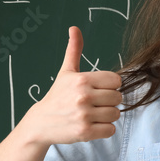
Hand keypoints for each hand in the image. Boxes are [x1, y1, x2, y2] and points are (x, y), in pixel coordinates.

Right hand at [22, 26, 121, 144]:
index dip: (110, 85)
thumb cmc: (57, 96)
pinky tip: (92, 125)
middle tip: (94, 103)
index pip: (116, 80)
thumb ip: (74, 50)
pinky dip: (104, 129)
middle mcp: (83, 96)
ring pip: (116, 114)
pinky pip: (111, 130)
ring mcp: (84, 115)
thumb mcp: (66, 72)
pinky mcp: (85, 132)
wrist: (41, 122)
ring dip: (107, 116)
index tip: (98, 89)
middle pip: (118, 98)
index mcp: (82, 79)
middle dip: (109, 101)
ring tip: (92, 114)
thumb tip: (74, 28)